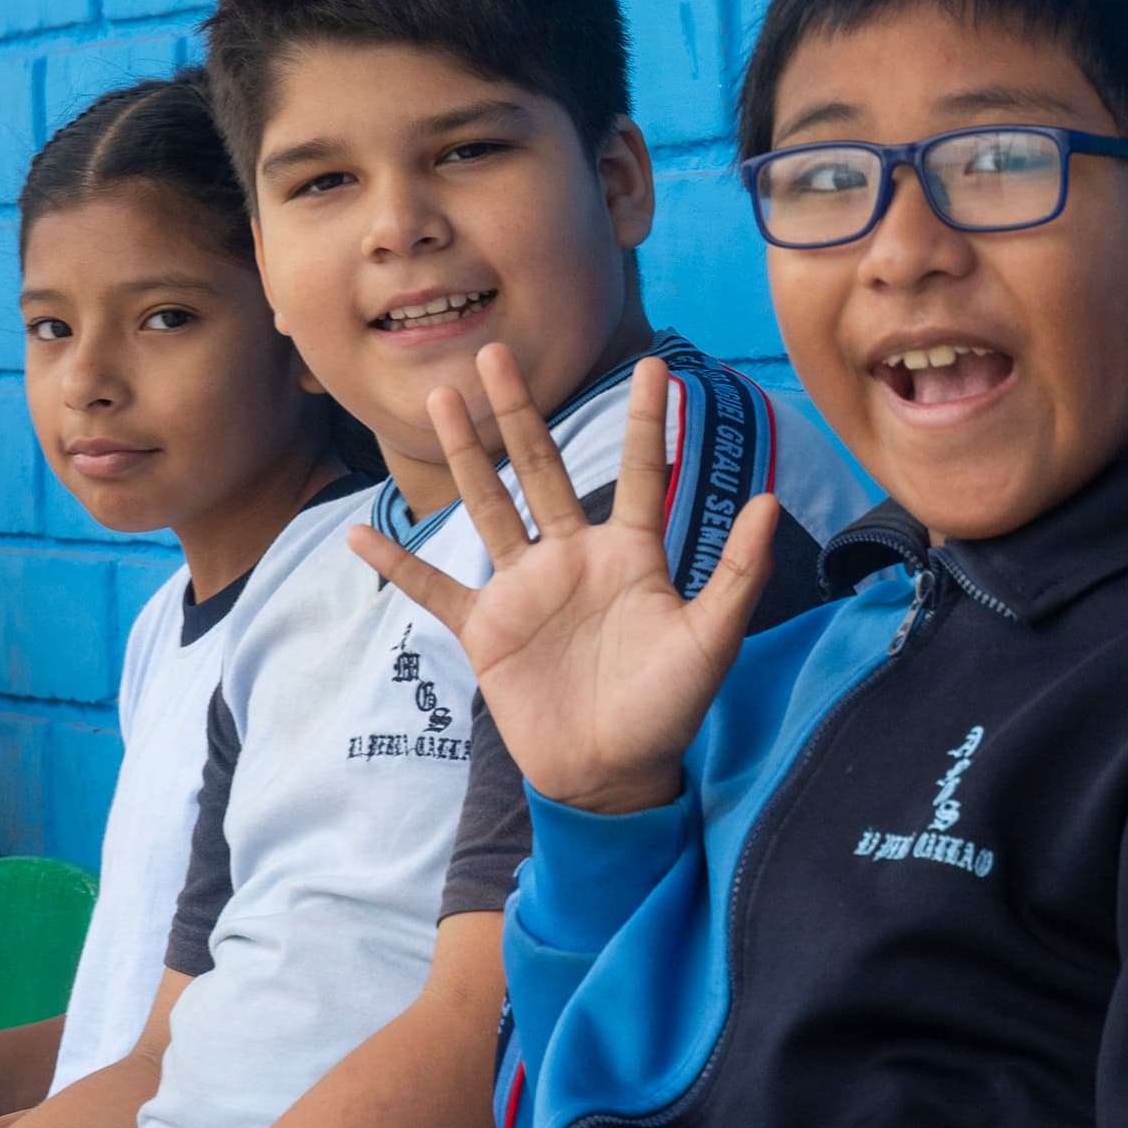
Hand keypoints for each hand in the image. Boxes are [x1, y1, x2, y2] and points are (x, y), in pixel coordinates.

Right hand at [348, 346, 775, 816]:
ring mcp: (524, 590)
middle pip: (542, 469)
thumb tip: (771, 502)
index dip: (647, 422)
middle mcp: (573, 558)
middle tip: (495, 351)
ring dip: (465, 456)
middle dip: (519, 412)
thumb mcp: (711, 641)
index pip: (640, 473)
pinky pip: (434, 589)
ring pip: (489, 506)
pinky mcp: (487, 630)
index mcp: (631, 555)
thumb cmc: (668, 708)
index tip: (654, 364)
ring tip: (440, 399)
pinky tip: (357, 535)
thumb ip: (738, 573)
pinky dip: (396, 566)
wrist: (613, 776)